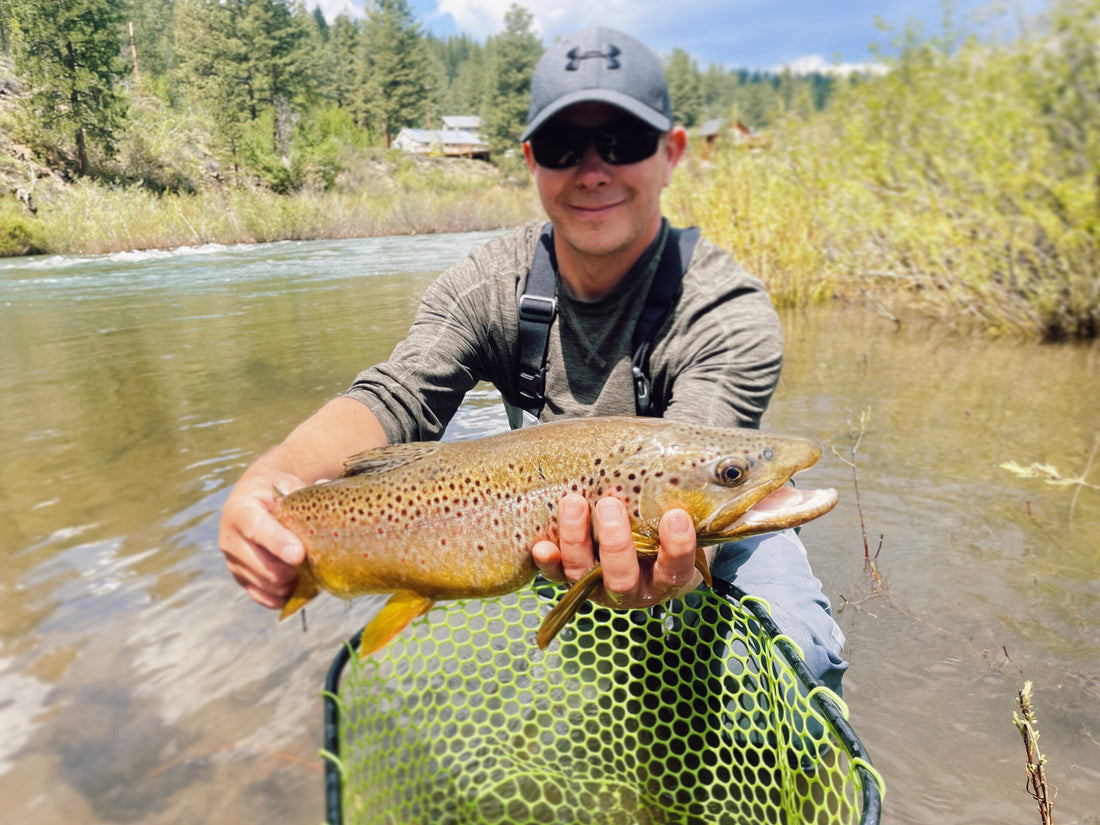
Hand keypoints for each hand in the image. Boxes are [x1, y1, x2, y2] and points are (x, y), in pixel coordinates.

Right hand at [219, 468, 308, 609]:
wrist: (254, 498)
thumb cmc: (276, 490)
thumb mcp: (286, 485)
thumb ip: (303, 493)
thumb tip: (324, 486)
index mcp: (240, 510)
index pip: (257, 530)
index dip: (278, 544)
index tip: (299, 555)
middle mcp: (230, 538)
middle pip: (265, 567)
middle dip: (293, 569)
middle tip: (315, 560)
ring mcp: (233, 562)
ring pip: (267, 584)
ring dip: (291, 582)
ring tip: (307, 569)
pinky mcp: (240, 577)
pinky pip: (263, 597)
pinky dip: (283, 595)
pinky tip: (297, 584)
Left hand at [532, 493, 700, 608]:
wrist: (640, 539)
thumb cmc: (664, 521)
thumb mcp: (683, 514)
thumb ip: (694, 498)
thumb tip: (735, 469)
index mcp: (667, 577)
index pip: (675, 568)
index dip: (676, 546)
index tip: (675, 515)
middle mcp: (632, 589)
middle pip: (622, 578)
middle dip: (615, 543)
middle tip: (611, 505)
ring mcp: (598, 586)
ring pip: (583, 574)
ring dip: (576, 539)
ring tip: (575, 502)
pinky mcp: (570, 579)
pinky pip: (554, 575)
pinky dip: (547, 562)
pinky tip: (542, 545)